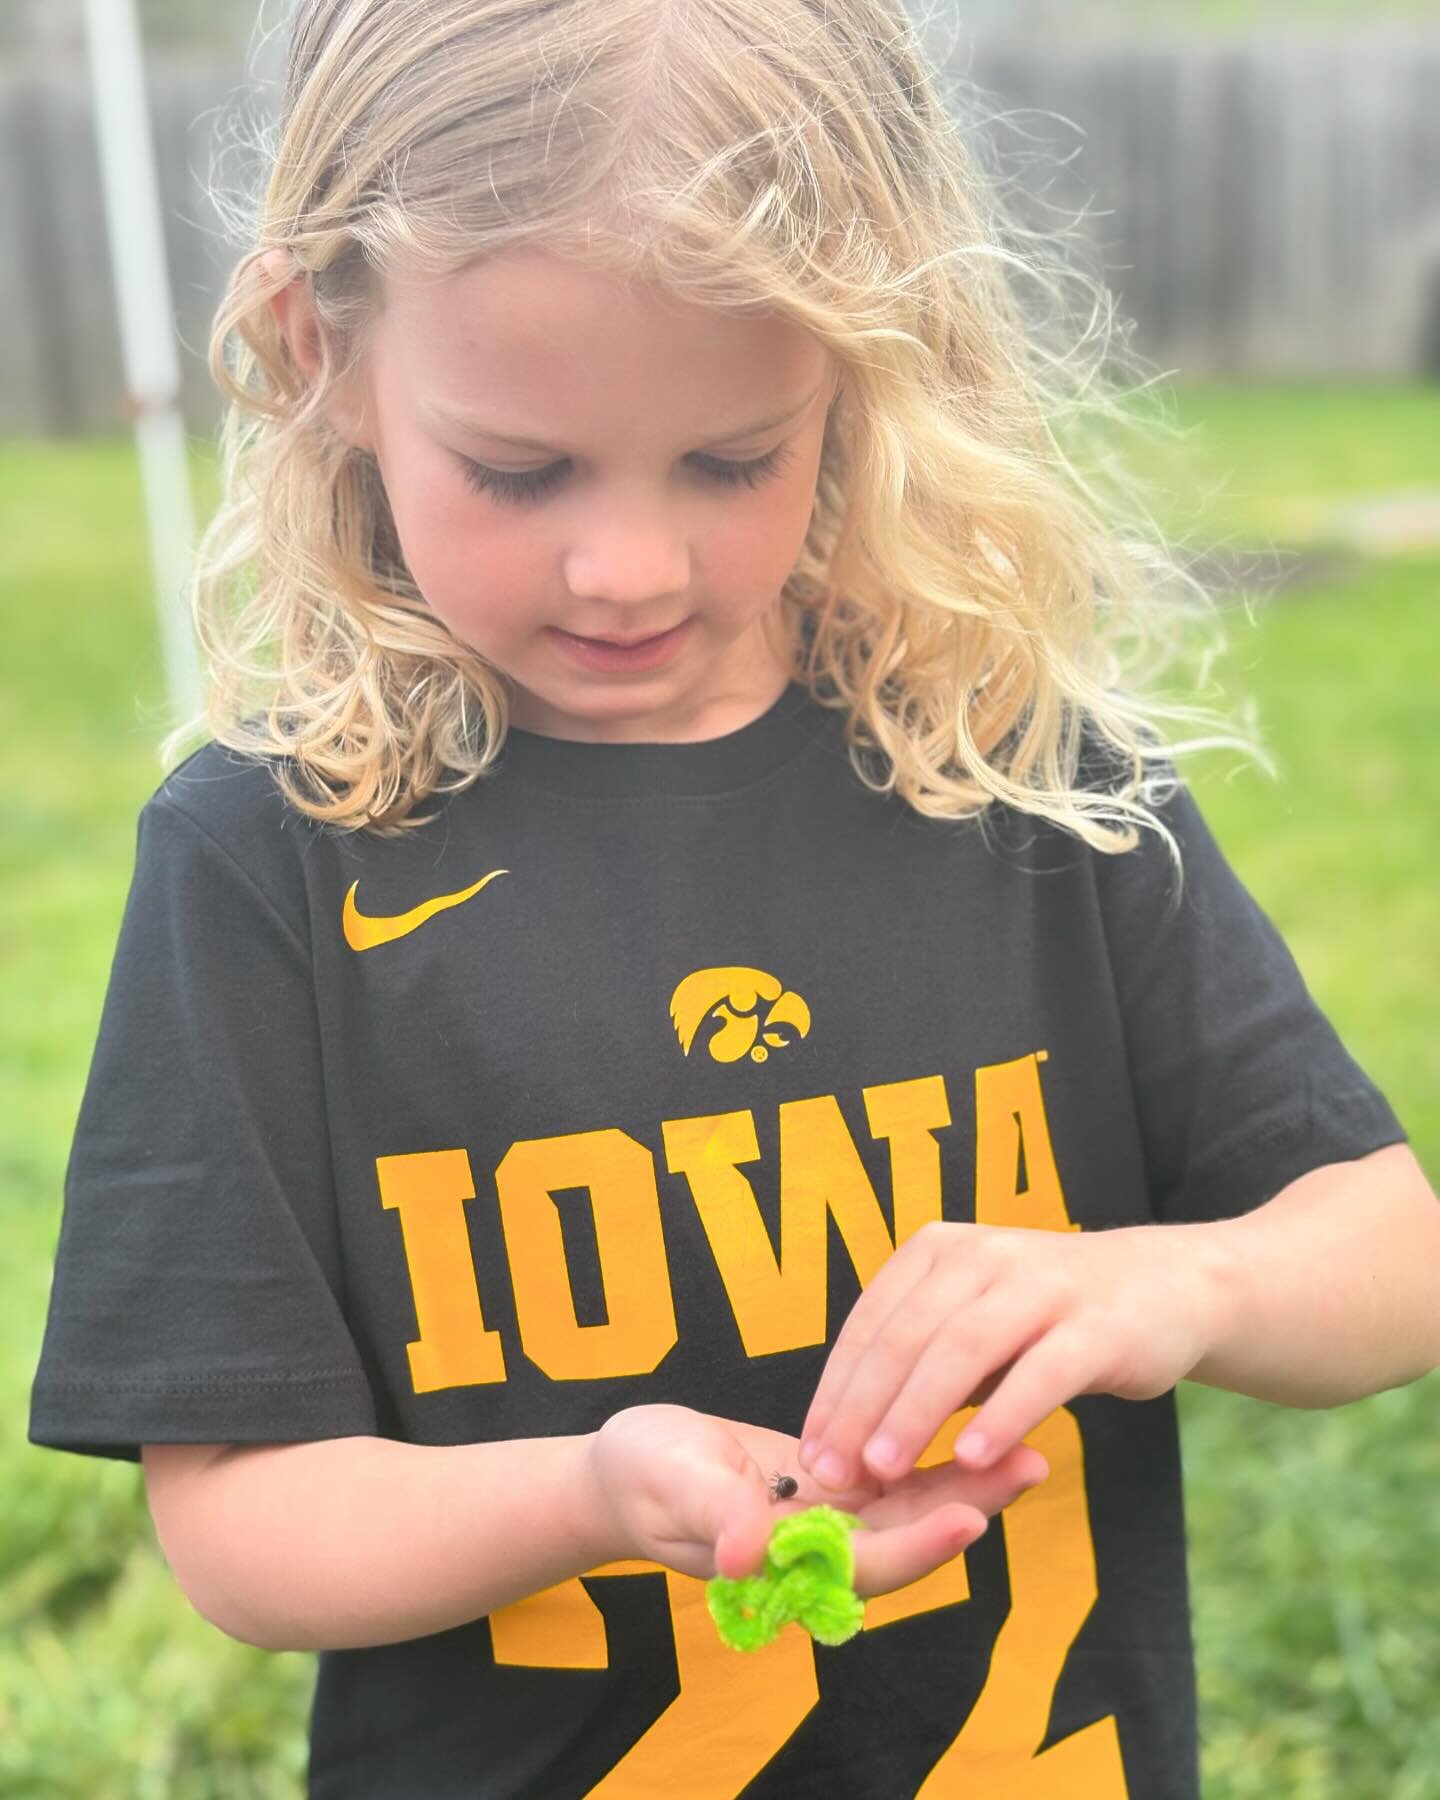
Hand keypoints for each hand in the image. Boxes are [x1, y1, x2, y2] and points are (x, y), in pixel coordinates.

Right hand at [587, 1402, 1047, 1596]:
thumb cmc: (643, 1477)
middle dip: (970, 1507)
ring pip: (910, 1506)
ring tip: (1029, 1445)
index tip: (970, 1519)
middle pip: (907, 1538)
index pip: (863, 1564)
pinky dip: (935, 1456)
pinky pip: (895, 1475)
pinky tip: (977, 1423)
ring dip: (968, 1481)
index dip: (918, 1547)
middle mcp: (819, 1548)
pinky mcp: (833, 1481)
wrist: (631, 1466)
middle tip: (1031, 1463)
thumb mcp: (671, 1487)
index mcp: (784, 1560)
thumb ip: (714, 1516)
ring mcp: (830, 1517)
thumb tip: (750, 1551)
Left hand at [798, 1219, 1225, 1491]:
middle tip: (834, 1473)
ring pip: (963, 1349)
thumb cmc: (1048, 1319)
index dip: (836, 1390)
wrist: (1166, 1286)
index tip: (812, 1454)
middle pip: (907, 1335)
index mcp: (939, 1251)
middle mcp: (983, 1256)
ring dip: (915, 1412)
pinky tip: (971, 1458)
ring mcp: (1042, 1286)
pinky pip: (1040, 1373)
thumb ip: (921, 1366)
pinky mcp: (1097, 1326)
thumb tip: (850, 1443)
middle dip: (861, 1408)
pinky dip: (1001, 1415)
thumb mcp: (973, 1323)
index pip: (871, 1323)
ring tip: (883, 1470)